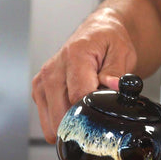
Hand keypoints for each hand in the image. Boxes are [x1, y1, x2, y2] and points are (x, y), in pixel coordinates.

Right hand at [31, 8, 136, 143]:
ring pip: (53, 123)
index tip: (106, 109)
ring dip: (72, 125)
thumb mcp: (121, 52)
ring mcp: (42, 83)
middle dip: (83, 122)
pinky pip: (48, 122)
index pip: (79, 97)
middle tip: (98, 113)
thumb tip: (114, 86)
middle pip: (62, 115)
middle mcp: (52, 70)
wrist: (96, 34)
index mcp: (74, 57)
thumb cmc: (108, 43)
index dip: (95, 110)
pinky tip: (75, 111)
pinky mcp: (39, 93)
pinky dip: (63, 123)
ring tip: (86, 110)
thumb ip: (117, 72)